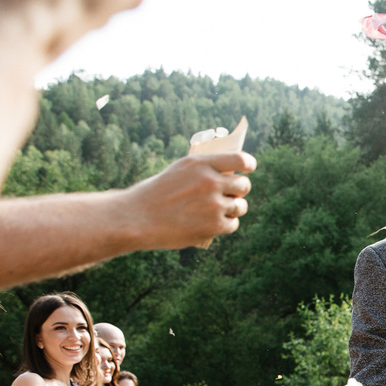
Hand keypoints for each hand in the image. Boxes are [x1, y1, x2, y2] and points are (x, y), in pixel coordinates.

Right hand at [119, 152, 254, 250]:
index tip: (249, 169)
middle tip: (232, 195)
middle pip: (243, 185)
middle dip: (239, 191)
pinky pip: (232, 224)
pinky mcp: (213, 226)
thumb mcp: (176, 172)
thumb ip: (201, 172)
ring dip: (235, 209)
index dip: (248, 165)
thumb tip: (226, 179)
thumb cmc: (152, 195)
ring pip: (240, 206)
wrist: (136, 219)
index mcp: (201, 164)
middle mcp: (210, 182)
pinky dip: (226, 225)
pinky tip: (217, 225)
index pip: (239, 160)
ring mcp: (213, 205)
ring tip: (224, 212)